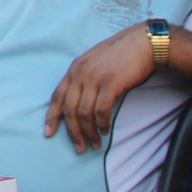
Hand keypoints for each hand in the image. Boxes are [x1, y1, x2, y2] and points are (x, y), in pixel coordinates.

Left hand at [44, 22, 154, 152]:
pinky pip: (102, 110)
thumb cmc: (121, 55)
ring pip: (84, 113)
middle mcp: (80, 73)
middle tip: (79, 148)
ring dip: (89, 132)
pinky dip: (102, 124)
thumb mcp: (94, 63)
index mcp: (74, 68)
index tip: (48, 133)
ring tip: (95, 144)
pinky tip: (105, 130)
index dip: (52, 116)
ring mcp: (95, 78)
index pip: (56, 96)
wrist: (143, 43)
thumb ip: (84, 79)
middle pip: (69, 109)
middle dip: (73, 132)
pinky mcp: (111, 83)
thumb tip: (78, 104)